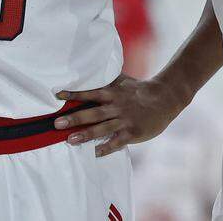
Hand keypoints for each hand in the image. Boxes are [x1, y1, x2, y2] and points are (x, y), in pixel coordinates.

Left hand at [53, 75, 186, 156]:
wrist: (165, 98)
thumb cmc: (141, 90)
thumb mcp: (124, 81)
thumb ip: (108, 80)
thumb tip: (91, 71)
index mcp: (113, 93)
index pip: (90, 93)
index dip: (74, 94)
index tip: (58, 95)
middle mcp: (117, 106)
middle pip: (93, 113)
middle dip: (74, 118)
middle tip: (57, 123)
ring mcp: (125, 120)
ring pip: (102, 129)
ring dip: (86, 134)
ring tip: (70, 140)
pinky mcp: (133, 133)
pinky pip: (117, 142)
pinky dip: (106, 147)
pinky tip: (95, 153)